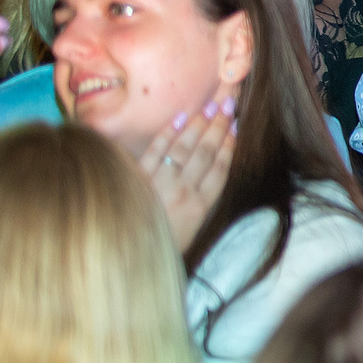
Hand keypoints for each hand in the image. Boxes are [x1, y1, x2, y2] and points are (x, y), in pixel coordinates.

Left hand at [135, 90, 237, 245]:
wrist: (125, 259)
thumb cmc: (163, 244)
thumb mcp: (191, 230)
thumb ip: (201, 201)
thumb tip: (214, 165)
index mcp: (200, 208)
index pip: (220, 169)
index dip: (230, 144)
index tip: (237, 124)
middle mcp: (183, 193)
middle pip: (205, 153)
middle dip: (218, 126)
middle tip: (228, 103)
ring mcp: (160, 184)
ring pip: (184, 149)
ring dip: (198, 125)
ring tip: (210, 106)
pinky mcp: (138, 179)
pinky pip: (156, 151)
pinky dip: (168, 133)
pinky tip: (180, 118)